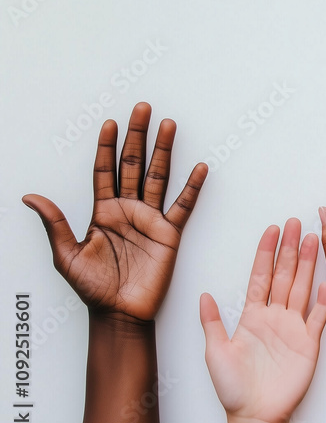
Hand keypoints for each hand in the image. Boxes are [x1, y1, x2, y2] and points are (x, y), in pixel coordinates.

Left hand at [23, 102, 207, 322]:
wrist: (119, 313)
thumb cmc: (93, 289)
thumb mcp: (65, 256)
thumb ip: (54, 224)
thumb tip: (30, 197)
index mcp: (102, 212)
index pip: (105, 171)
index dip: (107, 147)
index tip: (110, 123)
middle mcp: (127, 210)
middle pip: (133, 164)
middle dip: (137, 136)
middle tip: (143, 109)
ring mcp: (149, 220)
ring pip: (157, 177)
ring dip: (164, 151)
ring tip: (169, 126)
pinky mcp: (169, 234)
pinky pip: (183, 206)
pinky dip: (192, 187)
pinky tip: (198, 168)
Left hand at [200, 219, 325, 422]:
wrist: (254, 415)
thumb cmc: (233, 388)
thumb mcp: (215, 352)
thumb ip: (212, 322)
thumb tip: (203, 295)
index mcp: (252, 317)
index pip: (260, 276)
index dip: (266, 252)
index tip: (272, 229)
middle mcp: (274, 318)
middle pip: (284, 276)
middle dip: (290, 249)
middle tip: (297, 223)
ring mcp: (293, 329)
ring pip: (302, 289)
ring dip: (308, 265)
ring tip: (314, 240)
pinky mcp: (309, 345)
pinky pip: (318, 318)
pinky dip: (323, 301)